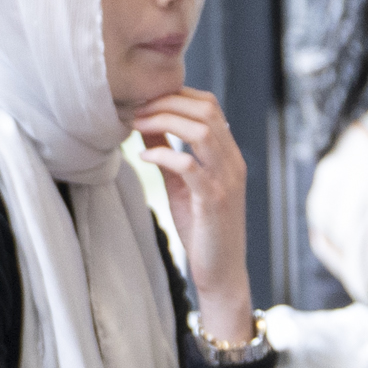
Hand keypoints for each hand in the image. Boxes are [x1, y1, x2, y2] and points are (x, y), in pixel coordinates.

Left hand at [133, 88, 254, 342]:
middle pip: (206, 110)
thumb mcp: (181, 184)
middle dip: (167, 102)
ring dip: (164, 121)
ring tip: (136, 124)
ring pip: (202, 130)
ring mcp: (226, 179)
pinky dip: (164, 155)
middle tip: (135, 108)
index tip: (145, 98)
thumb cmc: (201, 228)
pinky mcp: (214, 200)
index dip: (176, 94)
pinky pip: (190, 165)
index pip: (209, 105)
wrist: (221, 272)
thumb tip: (144, 123)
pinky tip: (144, 157)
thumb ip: (167, 152)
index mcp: (227, 153)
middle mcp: (232, 161)